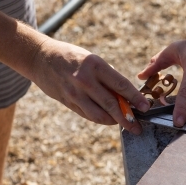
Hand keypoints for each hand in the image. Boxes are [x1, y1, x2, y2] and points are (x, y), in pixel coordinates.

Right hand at [31, 38, 149, 134]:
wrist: (40, 57)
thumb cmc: (71, 57)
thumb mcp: (92, 60)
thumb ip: (107, 78)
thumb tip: (127, 96)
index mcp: (95, 65)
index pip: (120, 85)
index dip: (135, 98)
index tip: (145, 107)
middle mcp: (84, 80)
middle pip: (111, 104)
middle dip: (127, 118)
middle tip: (138, 127)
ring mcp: (74, 93)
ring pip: (99, 115)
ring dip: (114, 122)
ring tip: (125, 124)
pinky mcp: (67, 102)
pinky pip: (88, 115)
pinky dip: (101, 119)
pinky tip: (110, 120)